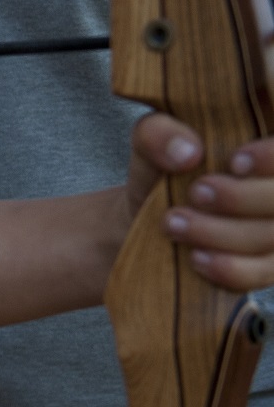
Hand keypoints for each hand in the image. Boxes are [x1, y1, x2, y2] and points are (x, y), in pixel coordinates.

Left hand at [130, 113, 273, 290]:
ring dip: (220, 232)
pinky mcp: (267, 266)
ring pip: (271, 237)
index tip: (235, 162)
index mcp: (265, 150)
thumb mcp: (150, 143)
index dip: (272, 158)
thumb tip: (187, 153)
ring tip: (174, 223)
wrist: (146, 218)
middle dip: (240, 198)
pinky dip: (230, 268)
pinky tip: (196, 258)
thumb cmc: (161, 169)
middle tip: (196, 193)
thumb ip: (159, 134)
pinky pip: (263, 272)